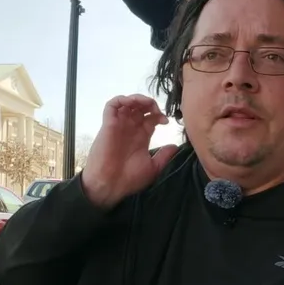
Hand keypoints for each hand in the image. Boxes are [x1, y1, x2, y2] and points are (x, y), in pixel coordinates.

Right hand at [81, 95, 179, 209]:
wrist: (110, 185)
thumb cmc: (129, 179)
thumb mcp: (153, 167)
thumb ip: (164, 156)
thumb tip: (175, 146)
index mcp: (140, 137)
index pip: (150, 118)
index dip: (159, 115)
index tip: (166, 121)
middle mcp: (130, 128)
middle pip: (140, 108)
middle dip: (150, 105)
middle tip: (157, 110)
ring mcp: (119, 125)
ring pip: (127, 103)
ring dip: (138, 99)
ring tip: (146, 104)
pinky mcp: (108, 124)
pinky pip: (112, 105)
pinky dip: (122, 99)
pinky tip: (132, 103)